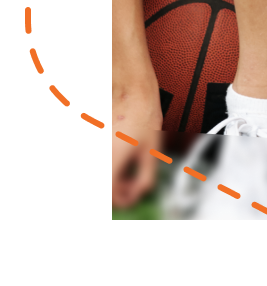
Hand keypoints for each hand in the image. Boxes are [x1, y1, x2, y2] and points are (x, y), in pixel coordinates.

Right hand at [112, 86, 163, 208]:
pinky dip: (112, 161)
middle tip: (134, 183)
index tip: (135, 193)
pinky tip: (122, 153)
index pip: (111, 197)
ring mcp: (101, 146)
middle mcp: (103, 156)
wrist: (130, 86)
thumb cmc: (141, 111)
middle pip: (106, 185)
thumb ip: (146, 176)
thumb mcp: (151, 149)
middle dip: (119, 188)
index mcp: (110, 166)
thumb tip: (142, 189)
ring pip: (106, 171)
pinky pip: (107, 156)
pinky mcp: (97, 131)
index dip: (125, 199)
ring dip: (114, 175)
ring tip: (130, 166)